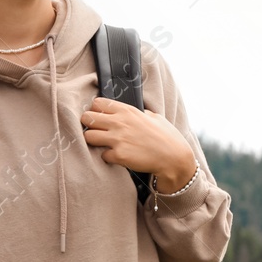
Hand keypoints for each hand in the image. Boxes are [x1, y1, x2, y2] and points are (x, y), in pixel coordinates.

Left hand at [80, 97, 195, 187]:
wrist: (174, 158)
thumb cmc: (167, 137)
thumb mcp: (153, 117)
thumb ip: (138, 113)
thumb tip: (130, 113)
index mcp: (127, 110)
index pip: (97, 103)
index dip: (96, 111)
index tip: (100, 117)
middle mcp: (120, 122)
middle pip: (87, 118)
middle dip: (89, 125)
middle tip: (97, 131)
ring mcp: (118, 139)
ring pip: (88, 136)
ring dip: (94, 141)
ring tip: (104, 144)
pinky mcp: (118, 155)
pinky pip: (102, 155)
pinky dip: (108, 157)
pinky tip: (117, 157)